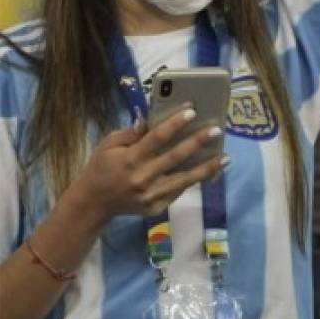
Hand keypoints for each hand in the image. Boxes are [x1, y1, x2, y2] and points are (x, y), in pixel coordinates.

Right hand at [66, 107, 226, 221]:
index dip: (174, 123)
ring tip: (226, 157)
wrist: (93, 203)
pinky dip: (195, 181)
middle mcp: (142, 177)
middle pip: (175, 157)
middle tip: (216, 129)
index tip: (192, 110)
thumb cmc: (101, 167)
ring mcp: (151, 195)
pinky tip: (210, 171)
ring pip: (185, 179)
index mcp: (129, 159)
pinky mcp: (156, 207)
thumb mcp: (108, 145)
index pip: (156, 138)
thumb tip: (151, 119)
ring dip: (208, 168)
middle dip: (198, 142)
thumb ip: (131, 133)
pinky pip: (179, 191)